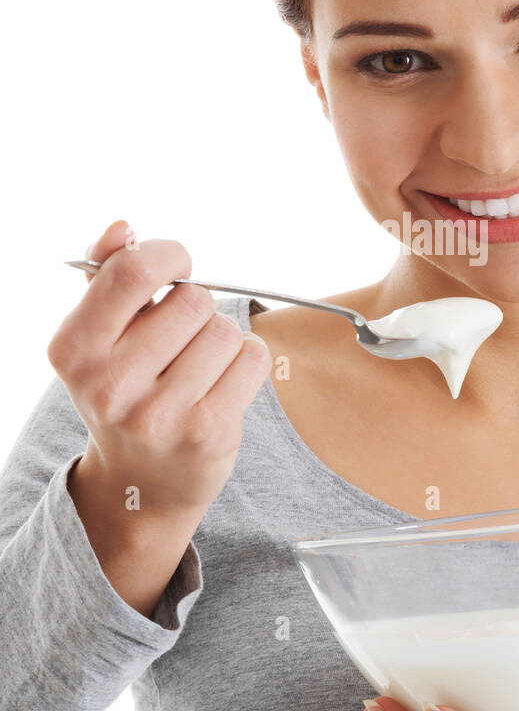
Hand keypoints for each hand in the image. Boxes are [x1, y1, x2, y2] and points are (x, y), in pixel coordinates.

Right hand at [48, 219, 271, 615]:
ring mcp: (158, 413)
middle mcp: (108, 384)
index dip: (169, 255)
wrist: (141, 484)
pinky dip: (247, 363)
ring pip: (226, 330)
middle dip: (197, 309)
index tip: (177, 266)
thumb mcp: (98, 335)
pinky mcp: (206, 432)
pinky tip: (222, 385)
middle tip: (181, 341)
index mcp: (73, 349)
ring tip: (198, 368)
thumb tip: (122, 227)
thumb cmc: (124, 389)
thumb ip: (105, 273)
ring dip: (222, 340)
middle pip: (193, 300)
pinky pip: (252, 359)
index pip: (133, 270)